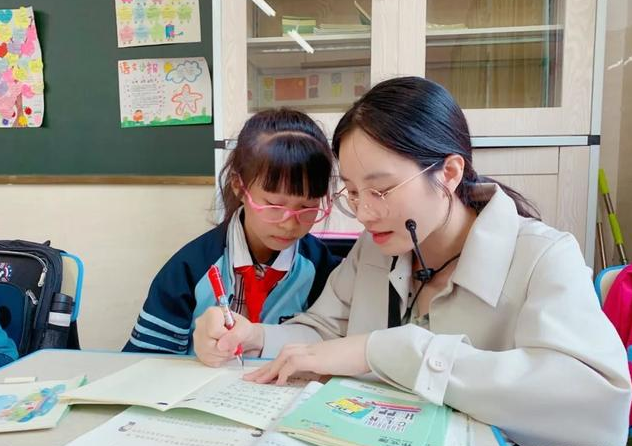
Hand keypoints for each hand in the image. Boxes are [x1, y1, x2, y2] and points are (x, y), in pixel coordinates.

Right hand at [193, 307, 263, 366]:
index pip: (214, 331)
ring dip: (223, 355)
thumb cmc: (242, 329)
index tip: (233, 335)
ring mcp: (197, 338)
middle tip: (234, 344)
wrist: (241, 336)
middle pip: (209, 344)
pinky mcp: (198, 350)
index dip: (226, 337)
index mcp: (211, 313)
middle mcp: (200, 324)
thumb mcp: (245, 328)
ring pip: (208, 354)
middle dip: (226, 349)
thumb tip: (221, 346)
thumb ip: (236, 335)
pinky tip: (223, 352)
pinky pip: (207, 360)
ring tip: (229, 347)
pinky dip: (219, 360)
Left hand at [243, 334, 370, 384]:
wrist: (366, 349)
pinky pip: (294, 363)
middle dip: (263, 369)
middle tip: (248, 379)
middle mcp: (308, 348)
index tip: (259, 376)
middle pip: (279, 356)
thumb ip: (320, 373)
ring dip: (269, 370)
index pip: (285, 357)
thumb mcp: (333, 368)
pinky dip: (284, 372)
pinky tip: (278, 382)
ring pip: (283, 357)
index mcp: (311, 350)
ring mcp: (312, 351)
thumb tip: (311, 384)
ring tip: (257, 382)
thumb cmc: (353, 358)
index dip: (271, 366)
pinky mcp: (316, 357)